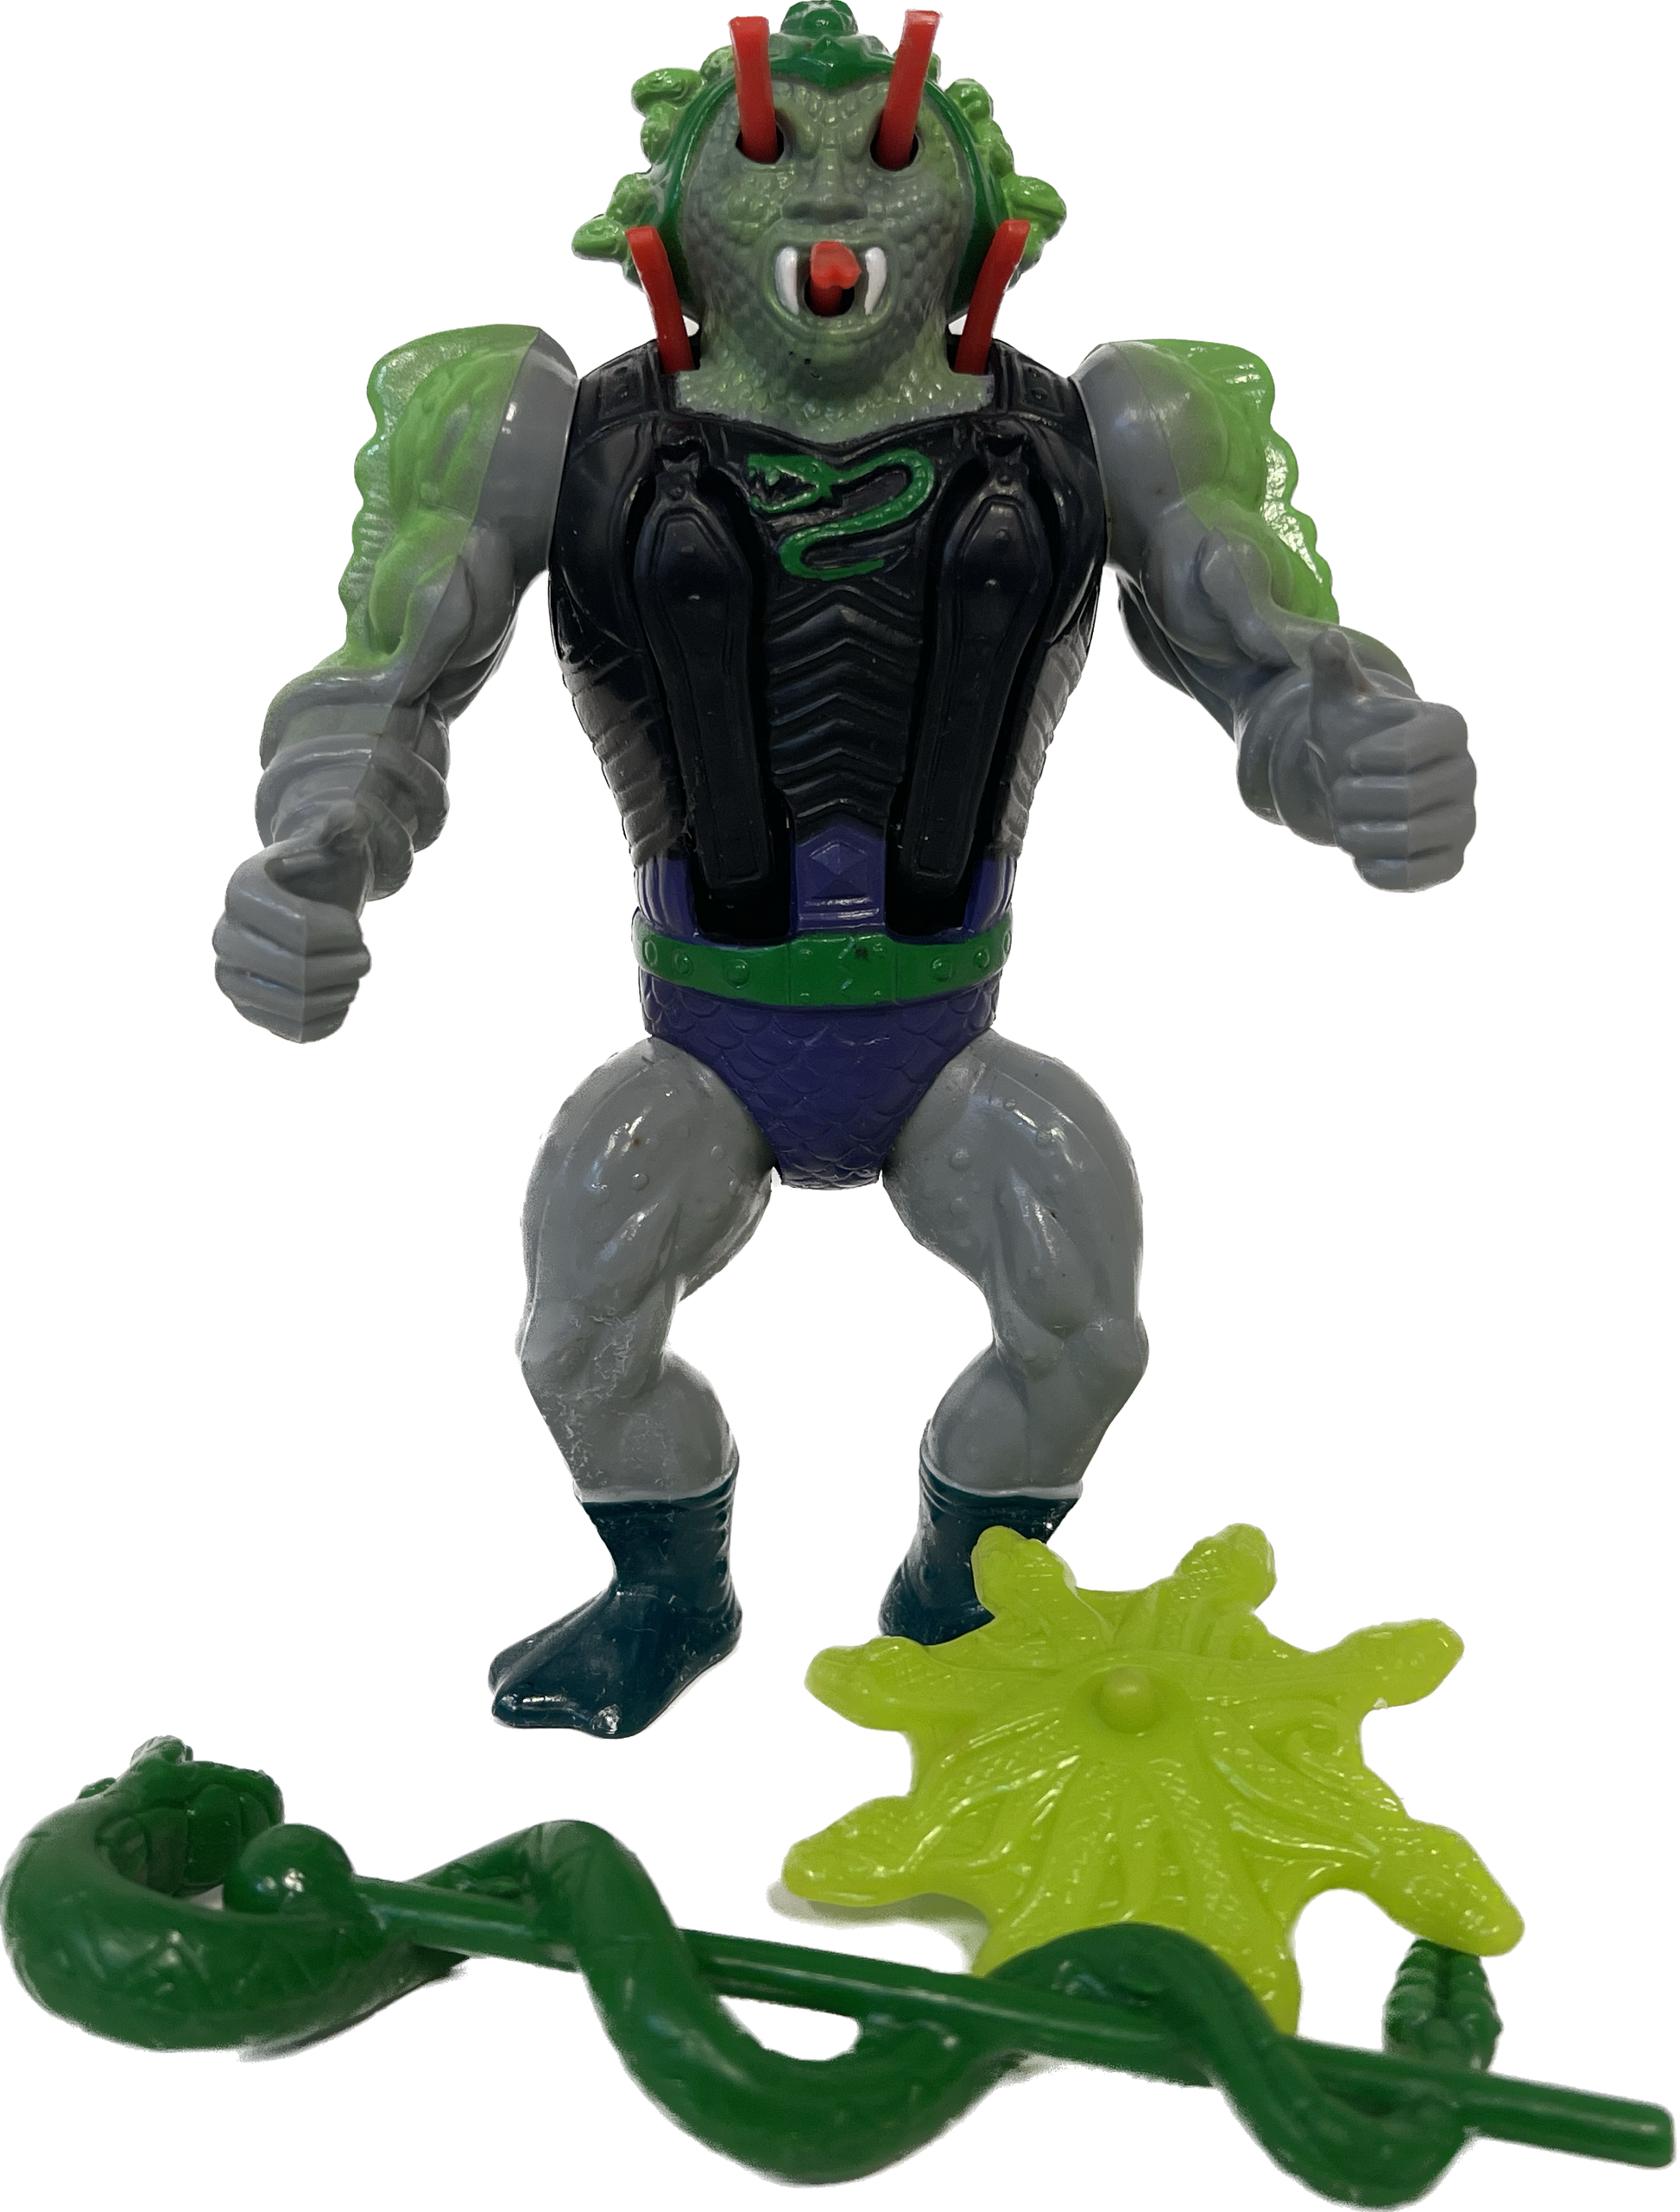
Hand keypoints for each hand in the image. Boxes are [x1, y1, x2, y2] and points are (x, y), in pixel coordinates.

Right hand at [210, 802, 374, 1043]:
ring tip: (351, 971)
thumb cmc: (324, 874)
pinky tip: (338, 995)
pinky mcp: (248, 1012)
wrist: (307, 908)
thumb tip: (350, 815)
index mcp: (241, 890)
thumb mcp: (336, 847)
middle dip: (350, 965)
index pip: (303, 932)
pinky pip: (300, 1033)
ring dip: (345, 991)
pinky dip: (334, 1018)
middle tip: (363, 954)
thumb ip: (344, 828)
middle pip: (303, 974)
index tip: (351, 924)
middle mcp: (223, 935)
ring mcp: (230, 978)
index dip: (344, 934)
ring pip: (303, 1008)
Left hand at [1308, 629, 1477, 893]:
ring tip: (1353, 817)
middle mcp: (1467, 772)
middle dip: (1353, 797)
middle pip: (1403, 799)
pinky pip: (1407, 878)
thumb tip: (1325, 642)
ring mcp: (1463, 821)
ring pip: (1403, 841)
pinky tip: (1365, 848)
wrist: (1366, 782)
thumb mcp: (1340, 701)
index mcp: (1448, 725)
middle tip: (1346, 790)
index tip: (1355, 756)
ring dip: (1356, 832)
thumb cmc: (1356, 736)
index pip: (1405, 751)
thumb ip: (1334, 671)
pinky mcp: (1450, 863)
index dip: (1362, 759)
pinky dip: (1371, 866)